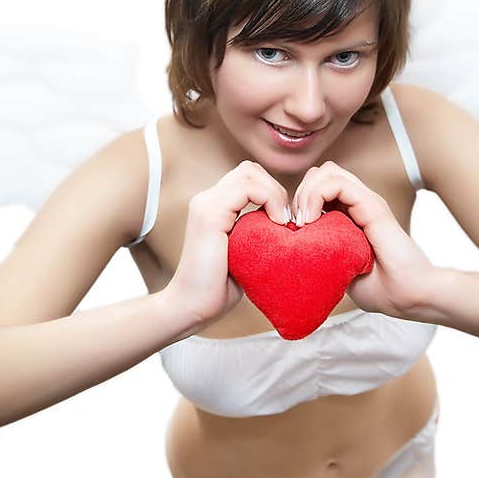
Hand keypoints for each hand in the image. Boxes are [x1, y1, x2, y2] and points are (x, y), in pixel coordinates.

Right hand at [165, 160, 289, 333]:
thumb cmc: (219, 288)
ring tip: (283, 222)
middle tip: (287, 220)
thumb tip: (286, 225)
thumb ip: (257, 233)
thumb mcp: (245, 253)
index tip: (286, 222)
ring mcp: (205, 204)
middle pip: (250, 170)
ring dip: (274, 193)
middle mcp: (206, 199)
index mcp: (214, 206)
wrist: (192, 307)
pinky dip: (269, 199)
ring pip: (249, 173)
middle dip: (275, 189)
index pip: (249, 178)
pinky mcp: (208, 215)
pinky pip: (246, 188)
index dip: (272, 192)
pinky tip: (277, 223)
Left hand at [291, 161, 436, 317]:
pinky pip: (337, 182)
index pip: (318, 186)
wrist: (410, 297)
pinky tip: (311, 221)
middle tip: (296, 225)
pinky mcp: (373, 206)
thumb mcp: (340, 270)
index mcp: (351, 215)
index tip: (291, 231)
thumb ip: (323, 255)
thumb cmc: (381, 290)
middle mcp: (359, 203)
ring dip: (306, 192)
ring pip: (327, 171)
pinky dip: (315, 195)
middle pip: (320, 173)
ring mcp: (367, 202)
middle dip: (300, 193)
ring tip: (303, 222)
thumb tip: (295, 255)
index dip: (299, 201)